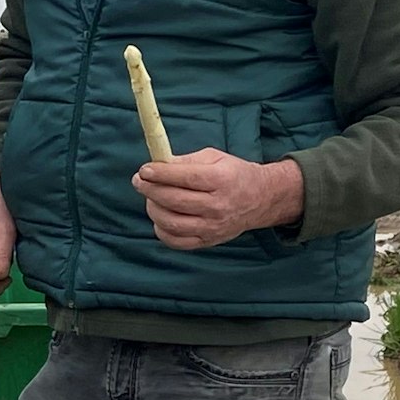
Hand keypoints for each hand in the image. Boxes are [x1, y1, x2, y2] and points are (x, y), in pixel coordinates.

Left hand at [131, 149, 303, 250]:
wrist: (260, 199)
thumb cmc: (233, 174)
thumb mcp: (214, 157)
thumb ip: (186, 161)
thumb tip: (158, 163)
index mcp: (221, 180)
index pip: (186, 178)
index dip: (161, 174)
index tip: (144, 170)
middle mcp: (218, 206)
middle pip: (175, 201)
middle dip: (150, 190)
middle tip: (139, 181)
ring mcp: (213, 227)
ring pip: (172, 223)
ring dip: (153, 209)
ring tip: (151, 199)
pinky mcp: (208, 241)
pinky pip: (177, 242)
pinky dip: (162, 231)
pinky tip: (161, 218)